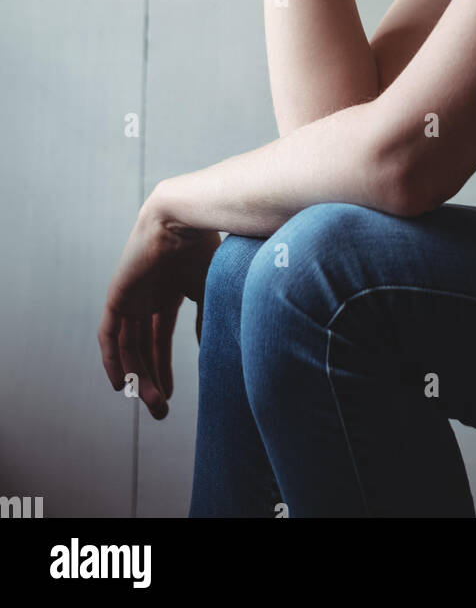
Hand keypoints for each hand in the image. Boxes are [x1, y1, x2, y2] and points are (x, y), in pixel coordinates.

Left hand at [98, 198, 221, 419]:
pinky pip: (109, 335)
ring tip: (153, 405)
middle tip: (161, 412)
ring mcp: (131, 293)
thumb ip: (209, 319)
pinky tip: (122, 385)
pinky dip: (112, 360)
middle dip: (152, 379)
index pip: (160, 335)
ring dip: (139, 376)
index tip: (171, 395)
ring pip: (129, 345)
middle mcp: (147, 292)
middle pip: (143, 345)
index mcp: (170, 287)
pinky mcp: (118, 294)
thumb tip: (213, 351)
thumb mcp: (213, 289)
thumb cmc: (206, 245)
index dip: (164, 366)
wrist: (184, 217)